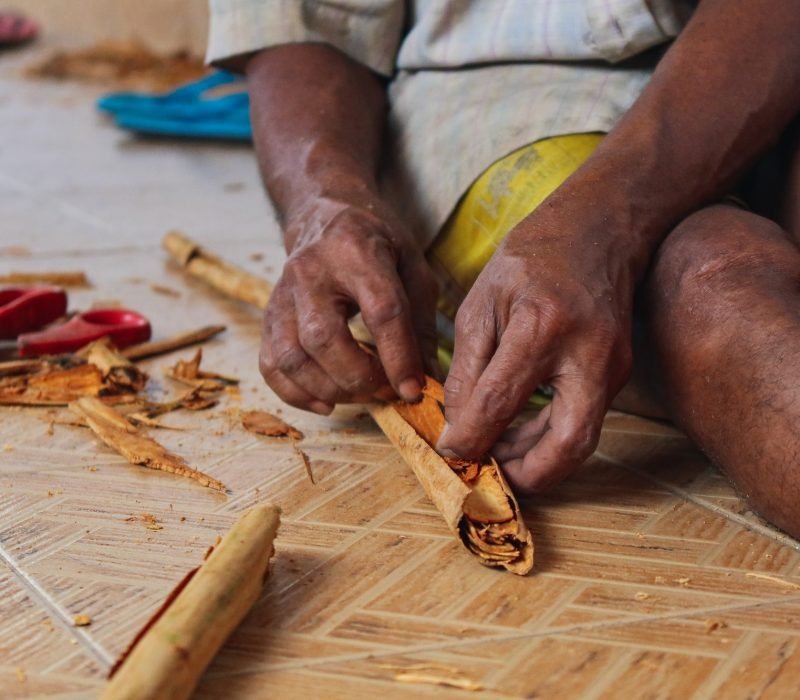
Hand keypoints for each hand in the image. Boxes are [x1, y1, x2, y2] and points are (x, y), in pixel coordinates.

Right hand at [260, 193, 438, 413]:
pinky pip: (271, 365)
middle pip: (323, 339)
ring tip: (362, 395)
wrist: (324, 214)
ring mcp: (282, 294)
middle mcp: (311, 271)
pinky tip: (327, 402)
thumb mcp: (413, 268)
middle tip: (386, 391)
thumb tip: (428, 382)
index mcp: (357, 251)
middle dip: (358, 378)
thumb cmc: (376, 243)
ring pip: (291, 357)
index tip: (414, 390)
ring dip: (329, 389)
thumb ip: (421, 325)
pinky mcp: (269, 315)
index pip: (380, 311)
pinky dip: (296, 394)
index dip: (398, 357)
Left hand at [436, 199, 634, 491]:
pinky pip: (584, 421)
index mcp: (542, 325)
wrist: (596, 232)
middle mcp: (588, 352)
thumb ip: (467, 371)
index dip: (470, 439)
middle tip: (489, 475)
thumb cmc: (529, 262)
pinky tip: (519, 433)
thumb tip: (459, 429)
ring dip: (537, 460)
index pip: (501, 403)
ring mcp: (612, 366)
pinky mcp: (618, 374)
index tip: (449, 453)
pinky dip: (549, 437)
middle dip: (526, 476)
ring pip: (581, 441)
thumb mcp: (480, 305)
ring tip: (497, 453)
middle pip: (567, 444)